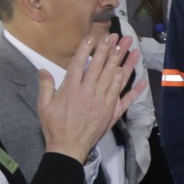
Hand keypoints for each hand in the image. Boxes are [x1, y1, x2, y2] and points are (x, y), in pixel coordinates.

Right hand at [38, 35, 139, 163]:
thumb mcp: (44, 106)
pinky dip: (133, 88)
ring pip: (114, 78)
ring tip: (129, 48)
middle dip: (108, 50)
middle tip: (116, 36)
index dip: (87, 49)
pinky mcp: (111, 112)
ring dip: (122, 62)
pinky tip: (141, 78)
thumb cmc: (54, 126)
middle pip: (100, 67)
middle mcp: (88, 92)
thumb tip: (43, 70)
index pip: (80, 64)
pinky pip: (124, 98)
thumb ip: (45, 87)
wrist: (68, 147)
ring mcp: (102, 102)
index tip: (94, 37)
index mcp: (71, 89)